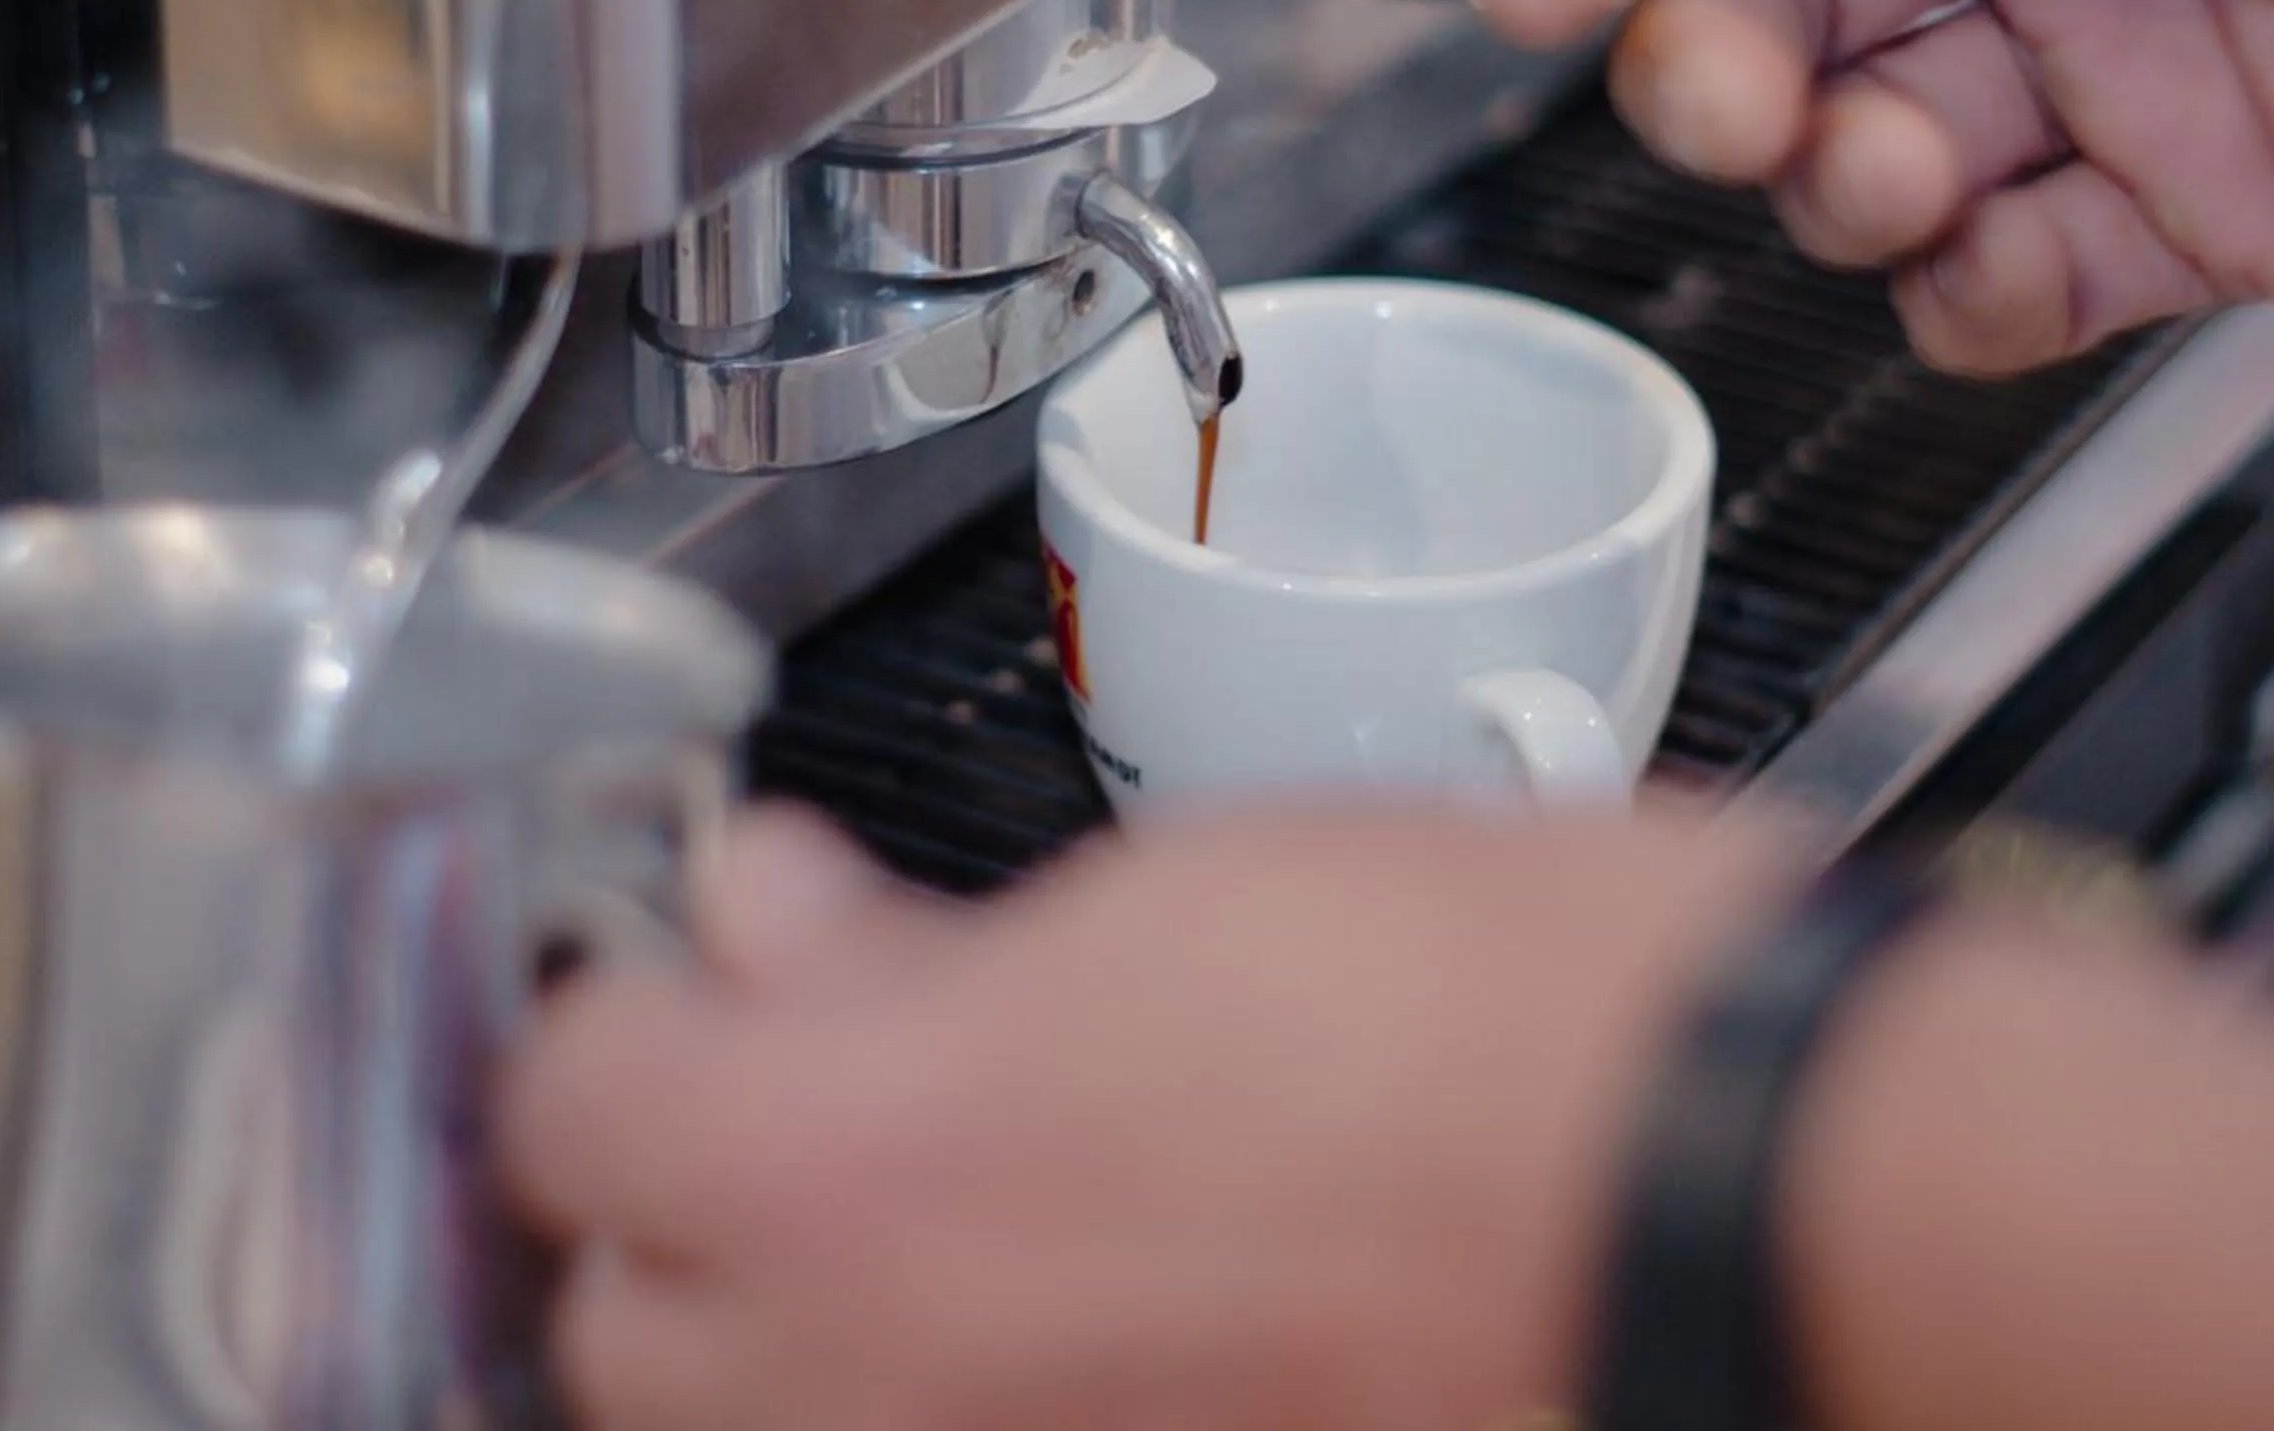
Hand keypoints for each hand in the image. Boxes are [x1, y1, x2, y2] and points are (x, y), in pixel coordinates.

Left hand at [499, 803, 1795, 1430]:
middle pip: (618, 1325)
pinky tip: (1054, 1297)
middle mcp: (875, 1386)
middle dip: (675, 1197)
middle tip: (794, 1078)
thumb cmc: (1481, 1009)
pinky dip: (941, 1386)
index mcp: (846, 1167)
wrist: (1711, 1184)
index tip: (679, 967)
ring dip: (786, 1321)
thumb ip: (893, 944)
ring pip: (755, 1429)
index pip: (561, 1106)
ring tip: (934, 1197)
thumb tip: (762, 918)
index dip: (613, 1012)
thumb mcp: (1146, 896)